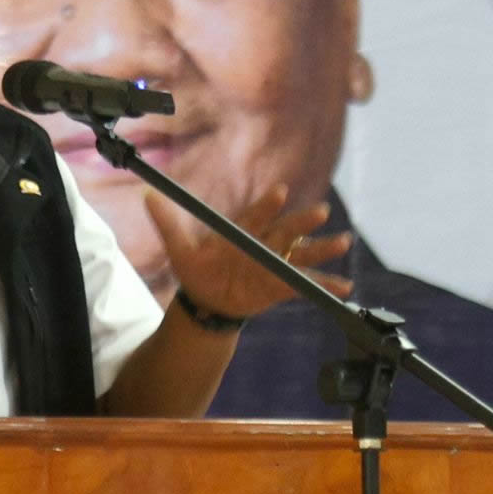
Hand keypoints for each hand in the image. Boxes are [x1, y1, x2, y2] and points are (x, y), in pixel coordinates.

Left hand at [147, 183, 351, 319]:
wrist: (206, 301)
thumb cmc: (196, 270)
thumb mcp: (179, 249)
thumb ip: (167, 224)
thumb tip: (148, 196)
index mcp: (241, 232)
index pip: (255, 216)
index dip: (267, 205)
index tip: (280, 192)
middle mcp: (262, 244)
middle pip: (284, 231)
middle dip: (302, 221)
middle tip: (320, 210)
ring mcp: (274, 264)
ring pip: (300, 254)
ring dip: (321, 248)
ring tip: (342, 242)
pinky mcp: (281, 286)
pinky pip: (305, 285)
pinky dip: (325, 286)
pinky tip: (345, 288)